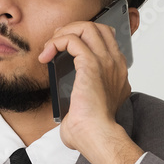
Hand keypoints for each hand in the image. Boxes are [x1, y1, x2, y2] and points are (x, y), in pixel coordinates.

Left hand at [38, 19, 142, 163]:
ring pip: (86, 27)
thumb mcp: (92, 106)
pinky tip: (47, 55)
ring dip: (64, 33)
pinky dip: (57, 42)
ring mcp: (105, 62)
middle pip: (98, 27)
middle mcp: (115, 63)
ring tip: (50, 47)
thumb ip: (86, 95)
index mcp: (117, 72)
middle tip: (56, 43)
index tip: (65, 46)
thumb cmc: (93, 128)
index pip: (106, 39)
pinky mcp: (91, 64)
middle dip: (73, 29)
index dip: (84, 37)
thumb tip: (71, 100)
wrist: (97, 136)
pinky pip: (73, 39)